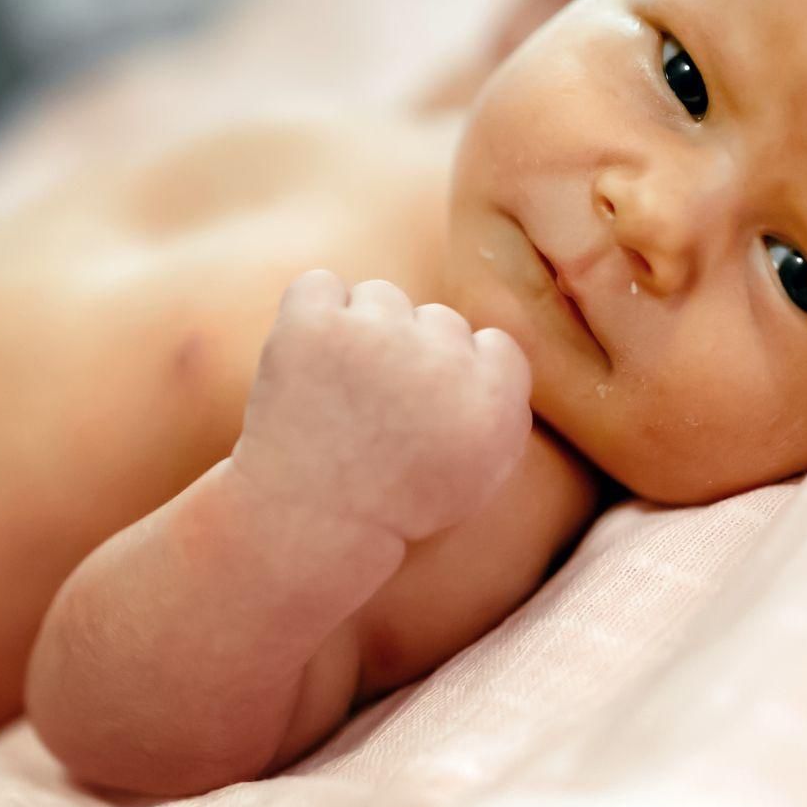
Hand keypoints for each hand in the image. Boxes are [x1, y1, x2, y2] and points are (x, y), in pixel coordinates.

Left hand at [230, 271, 532, 542]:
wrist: (306, 521)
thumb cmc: (393, 502)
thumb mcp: (477, 474)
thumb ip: (500, 408)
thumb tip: (492, 342)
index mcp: (493, 401)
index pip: (493, 344)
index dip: (458, 376)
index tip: (426, 412)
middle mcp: (442, 361)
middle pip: (438, 318)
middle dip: (410, 354)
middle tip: (376, 409)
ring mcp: (376, 335)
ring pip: (380, 296)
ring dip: (361, 330)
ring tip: (339, 391)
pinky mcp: (316, 324)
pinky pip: (320, 285)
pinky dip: (310, 313)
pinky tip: (306, 362)